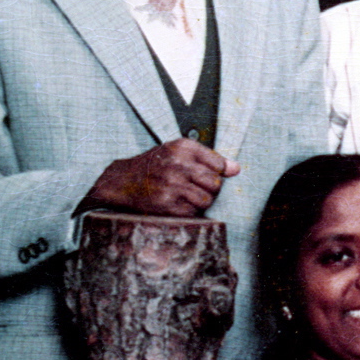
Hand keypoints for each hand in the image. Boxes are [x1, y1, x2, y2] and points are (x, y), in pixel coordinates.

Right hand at [82, 140, 241, 218]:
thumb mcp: (180, 153)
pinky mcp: (166, 204)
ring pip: (207, 200)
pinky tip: (176, 203)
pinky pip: (194, 212)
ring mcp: (171, 185)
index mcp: (183, 147)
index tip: (202, 174)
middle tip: (194, 187)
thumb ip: (210, 159)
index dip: (216, 174)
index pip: (220, 165)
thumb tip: (237, 169)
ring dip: (201, 201)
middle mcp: (177, 164)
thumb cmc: (158, 166)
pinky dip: (189, 211)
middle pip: (216, 184)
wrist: (123, 181)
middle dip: (210, 189)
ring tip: (186, 195)